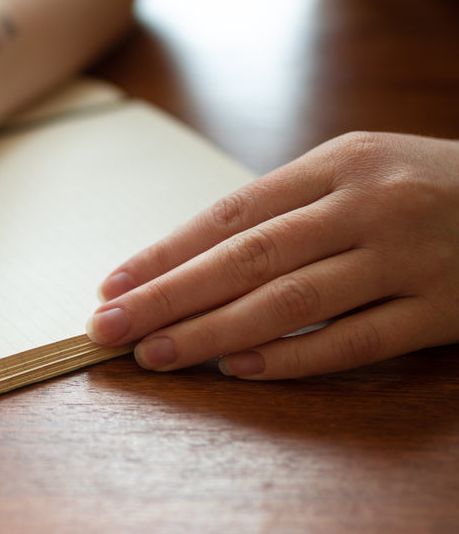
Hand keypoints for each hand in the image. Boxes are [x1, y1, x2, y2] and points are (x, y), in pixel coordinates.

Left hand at [86, 132, 458, 378]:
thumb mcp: (356, 172)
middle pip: (246, 259)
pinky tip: (238, 369)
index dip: (165, 254)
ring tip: (154, 354)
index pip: (229, 216)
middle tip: (107, 328)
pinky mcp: (443, 309)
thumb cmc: (423, 188)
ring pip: (289, 302)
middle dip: (168, 297)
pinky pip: (356, 342)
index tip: (114, 287)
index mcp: (336, 163)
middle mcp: (368, 205)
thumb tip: (187, 263)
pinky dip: (292, 358)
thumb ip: (284, 211)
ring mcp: (408, 258)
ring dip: (211, 333)